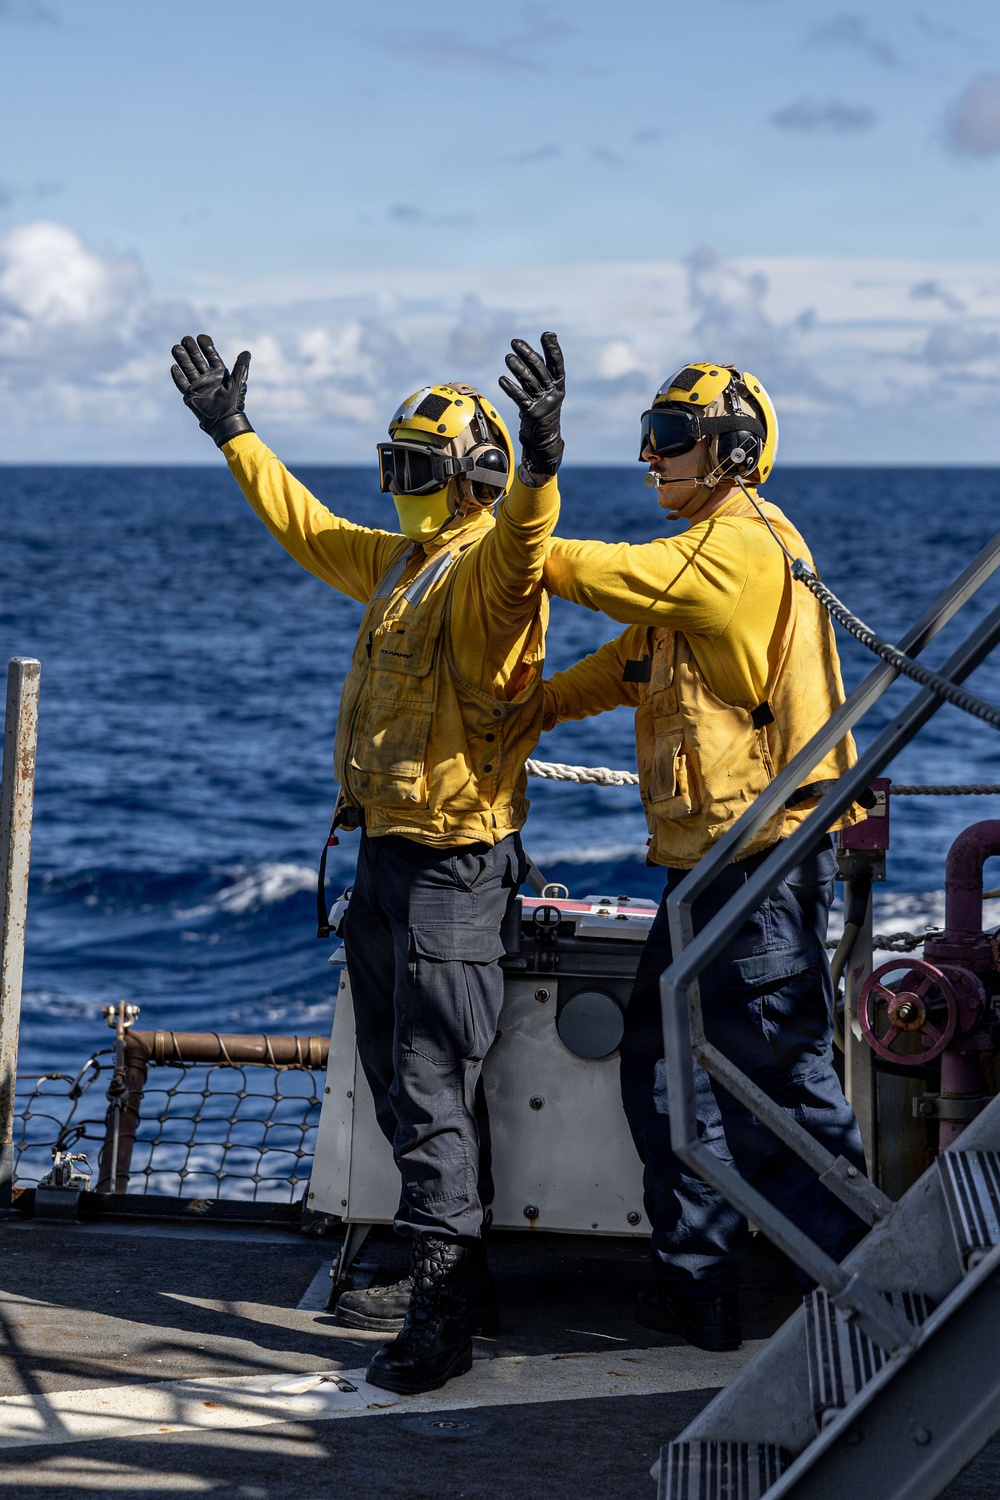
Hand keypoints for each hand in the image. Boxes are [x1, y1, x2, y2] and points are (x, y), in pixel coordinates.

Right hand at [170, 334, 252, 446]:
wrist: (225, 420)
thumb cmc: (234, 403)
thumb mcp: (238, 382)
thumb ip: (241, 367)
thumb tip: (247, 352)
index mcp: (219, 374)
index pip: (211, 356)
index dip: (207, 346)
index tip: (201, 337)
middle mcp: (208, 378)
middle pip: (197, 360)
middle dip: (191, 349)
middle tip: (185, 339)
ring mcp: (199, 386)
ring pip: (188, 369)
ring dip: (182, 359)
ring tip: (176, 347)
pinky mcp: (191, 395)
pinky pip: (182, 384)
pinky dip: (178, 376)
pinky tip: (173, 367)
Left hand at [498, 331, 564, 476]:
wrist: (544, 440)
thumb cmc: (542, 411)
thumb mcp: (545, 392)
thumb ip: (540, 373)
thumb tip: (539, 354)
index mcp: (559, 386)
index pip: (557, 364)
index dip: (553, 349)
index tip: (547, 335)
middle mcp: (553, 393)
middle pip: (540, 370)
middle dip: (527, 354)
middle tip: (514, 342)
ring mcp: (544, 404)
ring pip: (529, 382)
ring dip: (517, 368)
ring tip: (507, 357)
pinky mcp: (532, 413)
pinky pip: (520, 398)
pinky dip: (511, 388)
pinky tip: (502, 379)